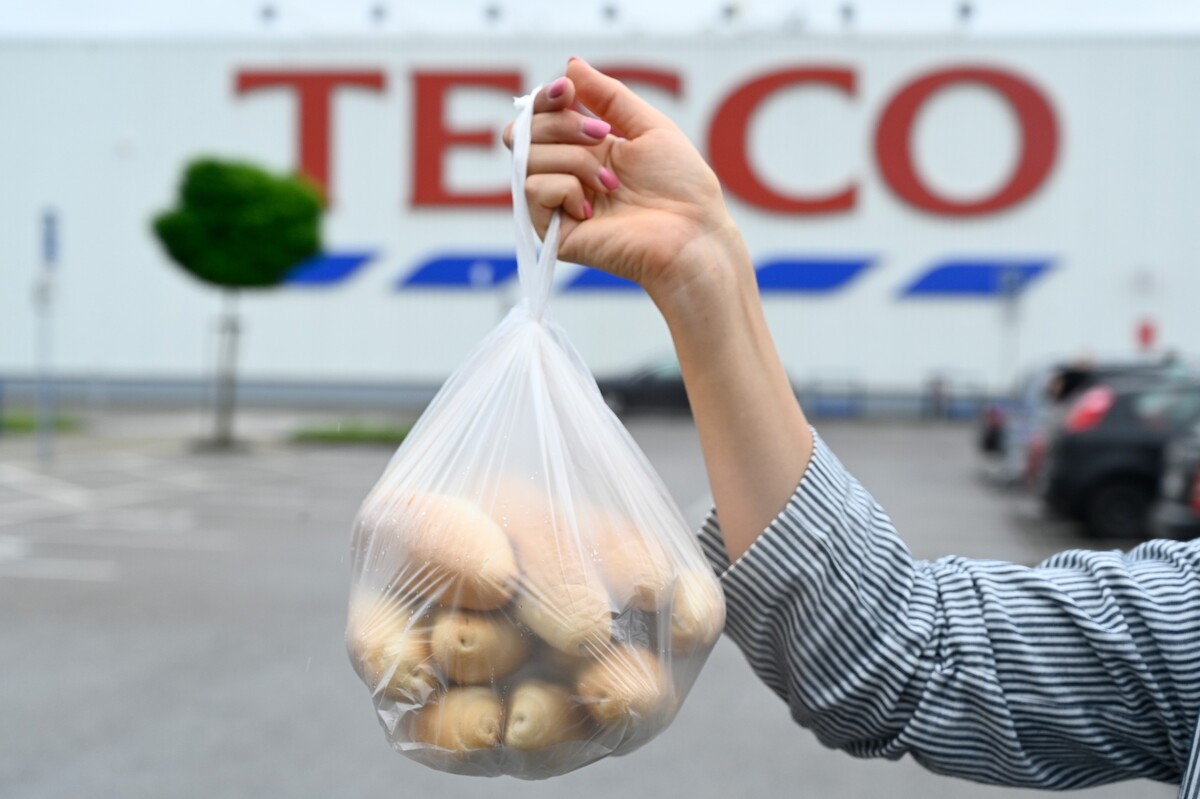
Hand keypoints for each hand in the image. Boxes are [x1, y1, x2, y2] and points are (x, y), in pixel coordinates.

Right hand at [504, 58, 748, 304]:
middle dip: (563, 125)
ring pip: (529, 159)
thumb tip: (570, 66)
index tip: (569, 90)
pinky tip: (592, 208)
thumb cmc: (681, 187)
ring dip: (574, 160)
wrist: (691, 233)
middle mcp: (567, 174)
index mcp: (587, 149)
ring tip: (610, 184)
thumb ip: (608, 95)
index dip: (547, 98)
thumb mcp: (648, 126)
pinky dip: (564, 188)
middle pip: (526, 131)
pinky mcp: (554, 232)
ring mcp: (558, 204)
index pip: (542, 116)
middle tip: (604, 137)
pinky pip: (533, 190)